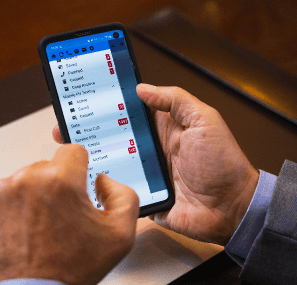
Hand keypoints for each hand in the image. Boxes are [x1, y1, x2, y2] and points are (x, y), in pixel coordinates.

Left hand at [0, 144, 138, 284]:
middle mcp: (26, 180)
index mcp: (60, 181)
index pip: (72, 150)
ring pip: (22, 181)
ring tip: (36, 227)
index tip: (76, 183)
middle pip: (47, 167)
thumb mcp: (119, 236)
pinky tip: (17, 230)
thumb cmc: (68, 271)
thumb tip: (105, 181)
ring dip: (31, 197)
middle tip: (59, 216)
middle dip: (55, 186)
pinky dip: (7, 209)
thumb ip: (124, 196)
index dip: (80, 169)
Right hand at [52, 85, 258, 245]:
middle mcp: (148, 149)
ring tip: (68, 149)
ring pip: (109, 161)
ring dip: (90, 156)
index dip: (107, 104)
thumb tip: (142, 87)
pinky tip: (82, 177)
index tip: (85, 97)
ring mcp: (142, 172)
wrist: (230, 209)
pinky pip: (116, 188)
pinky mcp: (139, 195)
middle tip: (65, 124)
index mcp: (161, 129)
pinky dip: (100, 184)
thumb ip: (175, 100)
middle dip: (88, 129)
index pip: (128, 112)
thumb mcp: (204, 120)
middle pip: (112, 136)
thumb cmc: (222, 163)